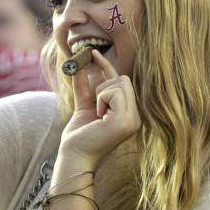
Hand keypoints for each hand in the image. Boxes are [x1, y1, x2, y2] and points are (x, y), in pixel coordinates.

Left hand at [58, 50, 140, 166]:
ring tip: (97, 114)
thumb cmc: (78, 136)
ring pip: (120, 84)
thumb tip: (77, 65)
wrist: (74, 156)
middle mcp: (135, 118)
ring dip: (102, 94)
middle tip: (96, 107)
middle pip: (124, 80)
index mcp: (128, 115)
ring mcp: (133, 120)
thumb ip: (84, 86)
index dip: (107, 67)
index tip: (93, 53)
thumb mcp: (83, 106)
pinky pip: (114, 93)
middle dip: (104, 86)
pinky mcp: (126, 121)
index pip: (123, 83)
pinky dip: (102, 100)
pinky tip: (99, 116)